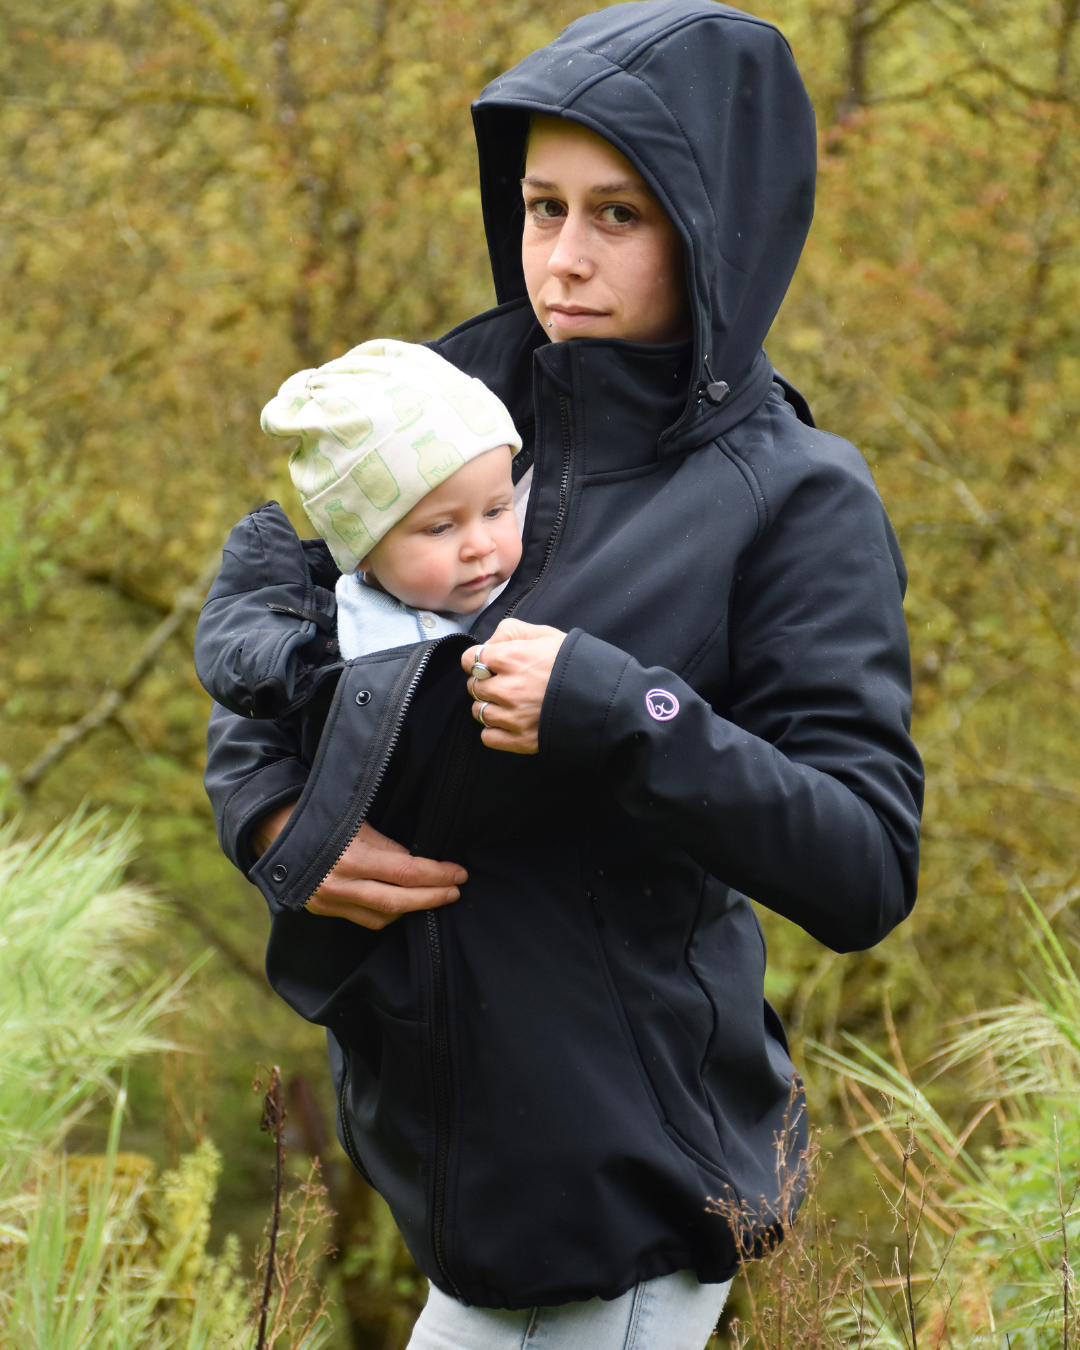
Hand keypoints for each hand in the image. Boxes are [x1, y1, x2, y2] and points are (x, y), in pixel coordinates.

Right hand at [252, 803, 465, 930]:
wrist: (272, 826)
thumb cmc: (321, 812)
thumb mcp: (358, 819)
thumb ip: (388, 843)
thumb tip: (421, 859)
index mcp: (352, 855)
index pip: (408, 872)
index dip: (438, 874)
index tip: (459, 872)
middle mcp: (340, 883)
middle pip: (399, 901)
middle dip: (433, 897)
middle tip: (455, 891)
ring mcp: (329, 900)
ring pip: (383, 917)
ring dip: (412, 909)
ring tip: (434, 898)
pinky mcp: (321, 909)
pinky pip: (363, 920)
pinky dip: (387, 915)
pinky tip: (402, 906)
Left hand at [461, 618, 566, 754]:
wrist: (604, 698)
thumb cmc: (576, 663)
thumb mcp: (547, 635)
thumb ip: (512, 631)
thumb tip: (489, 643)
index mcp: (511, 658)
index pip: (470, 659)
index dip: (478, 660)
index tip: (489, 664)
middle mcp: (507, 688)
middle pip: (473, 686)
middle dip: (485, 683)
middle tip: (504, 682)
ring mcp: (513, 717)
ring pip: (479, 711)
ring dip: (489, 706)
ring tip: (509, 703)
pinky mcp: (520, 740)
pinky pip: (488, 737)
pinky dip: (495, 731)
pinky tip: (510, 722)